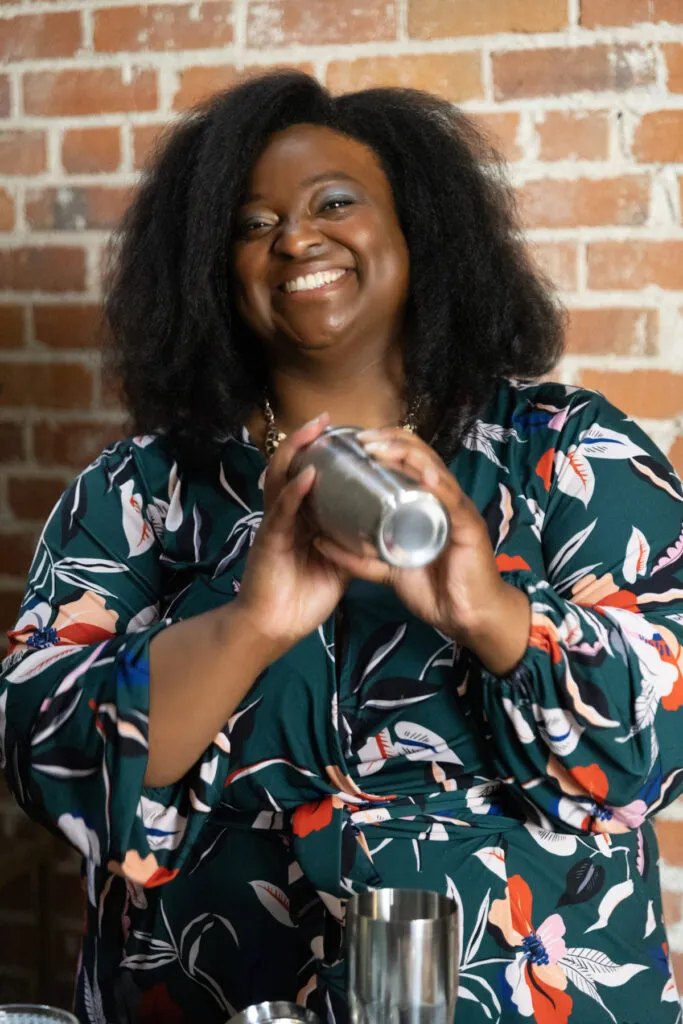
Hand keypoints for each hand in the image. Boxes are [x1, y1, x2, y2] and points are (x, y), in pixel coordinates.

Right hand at [235, 413, 349, 658]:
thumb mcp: (338, 564)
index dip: (321, 452)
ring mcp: (275, 524)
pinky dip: (294, 492)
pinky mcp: (269, 541)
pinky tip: (306, 476)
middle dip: (307, 440)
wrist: (275, 628)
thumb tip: (382, 531)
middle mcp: (285, 514)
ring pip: (280, 478)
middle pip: (292, 466)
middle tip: (326, 419)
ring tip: (314, 430)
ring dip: (297, 451)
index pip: (309, 474)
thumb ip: (353, 544)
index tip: (343, 433)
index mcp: (301, 517)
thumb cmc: (303, 596)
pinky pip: (281, 512)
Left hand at [312, 428, 530, 675]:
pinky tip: (425, 476)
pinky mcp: (469, 527)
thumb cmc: (435, 589)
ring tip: (381, 450)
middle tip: (362, 441)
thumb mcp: (389, 569)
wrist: (467, 618)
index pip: (409, 459)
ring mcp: (458, 510)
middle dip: (391, 440)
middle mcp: (444, 498)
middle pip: (421, 455)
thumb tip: (319, 541)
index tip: (354, 443)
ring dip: (408, 455)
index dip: (384, 444)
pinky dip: (439, 486)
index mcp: (427, 502)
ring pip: (435, 469)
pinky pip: (454, 501)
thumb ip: (359, 558)